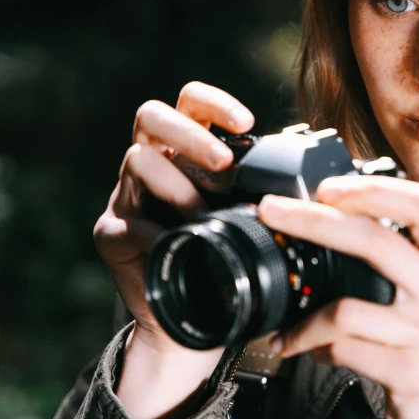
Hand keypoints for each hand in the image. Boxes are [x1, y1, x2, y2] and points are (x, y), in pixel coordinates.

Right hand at [93, 81, 254, 351]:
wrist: (191, 315)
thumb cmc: (224, 253)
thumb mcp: (247, 216)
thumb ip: (261, 191)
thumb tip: (306, 179)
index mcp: (185, 150)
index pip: (191, 104)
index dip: (215, 103)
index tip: (247, 123)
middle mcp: (153, 162)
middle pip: (152, 116)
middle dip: (191, 135)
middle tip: (224, 163)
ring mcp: (128, 194)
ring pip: (138, 159)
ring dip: (177, 185)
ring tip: (201, 213)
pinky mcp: (112, 231)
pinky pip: (129, 222)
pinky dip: (157, 233)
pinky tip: (176, 244)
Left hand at [257, 175, 418, 418]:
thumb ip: (402, 256)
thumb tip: (333, 217)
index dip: (375, 189)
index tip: (328, 187)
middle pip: (378, 241)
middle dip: (315, 221)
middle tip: (275, 212)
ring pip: (350, 304)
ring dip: (304, 315)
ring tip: (285, 324)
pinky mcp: (416, 370)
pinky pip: (345, 347)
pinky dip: (314, 346)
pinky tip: (307, 349)